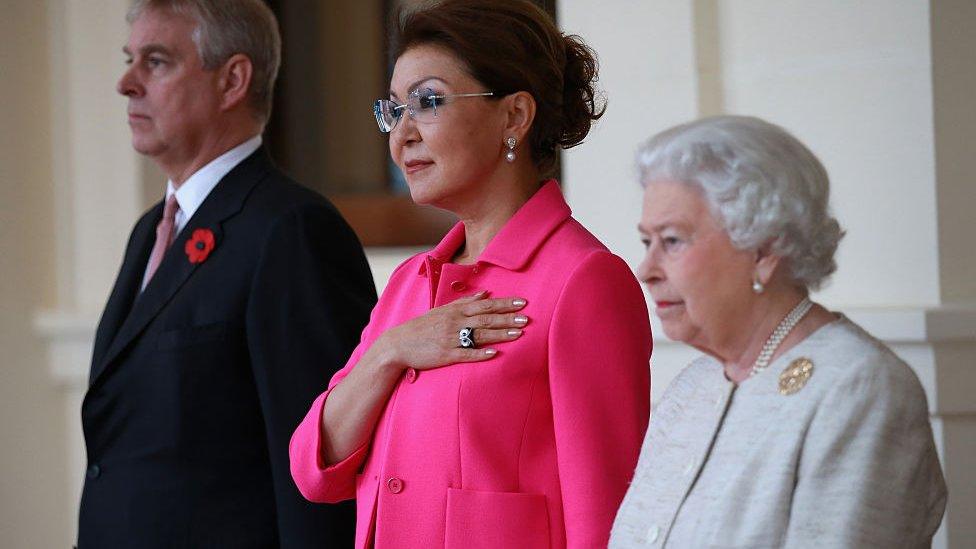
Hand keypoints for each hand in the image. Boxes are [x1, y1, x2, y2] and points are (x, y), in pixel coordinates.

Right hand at [374, 291, 527, 371]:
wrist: (398, 344)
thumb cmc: (423, 327)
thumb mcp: (442, 310)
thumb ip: (465, 302)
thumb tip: (486, 293)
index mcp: (455, 311)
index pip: (485, 305)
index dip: (504, 304)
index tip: (522, 303)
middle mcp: (455, 322)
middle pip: (485, 319)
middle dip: (507, 318)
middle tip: (526, 318)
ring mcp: (451, 339)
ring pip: (479, 335)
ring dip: (500, 334)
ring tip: (518, 334)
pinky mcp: (446, 355)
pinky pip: (466, 354)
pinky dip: (480, 353)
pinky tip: (495, 354)